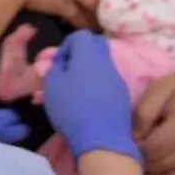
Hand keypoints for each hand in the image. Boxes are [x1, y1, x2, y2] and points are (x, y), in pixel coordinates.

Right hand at [42, 30, 140, 163]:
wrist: (101, 140)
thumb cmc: (72, 108)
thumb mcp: (51, 87)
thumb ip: (51, 70)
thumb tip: (55, 64)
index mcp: (89, 54)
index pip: (81, 35)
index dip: (67, 45)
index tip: (58, 63)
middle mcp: (106, 62)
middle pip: (97, 44)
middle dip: (82, 52)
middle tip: (69, 70)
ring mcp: (117, 79)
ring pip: (103, 64)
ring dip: (89, 70)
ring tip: (76, 89)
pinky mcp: (123, 96)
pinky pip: (108, 81)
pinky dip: (98, 85)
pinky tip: (88, 103)